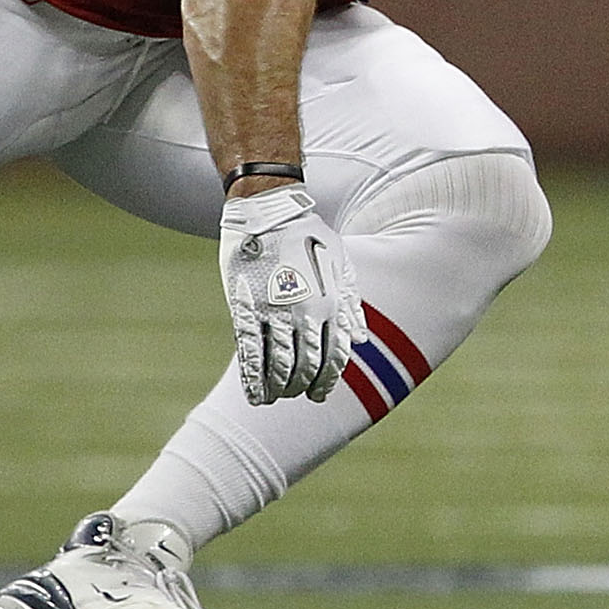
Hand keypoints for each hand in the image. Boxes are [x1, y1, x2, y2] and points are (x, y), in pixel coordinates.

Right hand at [219, 185, 363, 403]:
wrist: (269, 210)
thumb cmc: (307, 235)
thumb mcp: (339, 263)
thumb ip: (350, 302)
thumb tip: (362, 339)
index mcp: (332, 302)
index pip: (334, 357)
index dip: (326, 381)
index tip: (318, 395)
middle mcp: (306, 312)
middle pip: (306, 366)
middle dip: (301, 387)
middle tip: (295, 394)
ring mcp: (274, 311)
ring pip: (278, 366)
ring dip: (278, 388)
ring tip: (274, 398)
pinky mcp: (246, 308)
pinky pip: (250, 353)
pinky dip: (253, 379)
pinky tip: (254, 395)